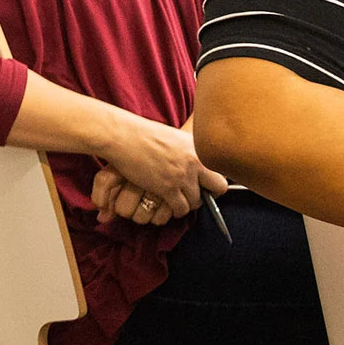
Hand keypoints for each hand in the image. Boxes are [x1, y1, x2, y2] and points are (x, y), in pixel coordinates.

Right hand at [95, 114, 227, 224]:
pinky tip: (168, 205)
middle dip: (207, 194)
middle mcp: (195, 162)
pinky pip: (180, 208)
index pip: (220, 170)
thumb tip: (190, 162)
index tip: (204, 186)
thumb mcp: (172, 138)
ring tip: (176, 201)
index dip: (213, 182)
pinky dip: (175, 210)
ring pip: (196, 201)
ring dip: (187, 204)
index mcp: (197, 147)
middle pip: (218, 187)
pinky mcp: (167, 188)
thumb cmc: (141, 133)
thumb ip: (186, 151)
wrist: (123, 135)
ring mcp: (182, 176)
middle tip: (193, 196)